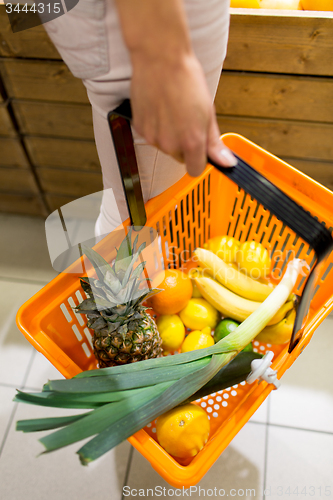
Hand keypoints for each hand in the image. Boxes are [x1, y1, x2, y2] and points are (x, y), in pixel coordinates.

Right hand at [114, 0, 236, 176]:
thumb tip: (226, 162)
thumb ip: (214, 143)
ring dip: (169, 135)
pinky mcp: (140, 128)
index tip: (200, 151)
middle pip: (179, 157)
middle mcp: (171, 144)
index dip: (199, 160)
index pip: (195, 170)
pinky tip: (160, 108)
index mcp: (191, 141)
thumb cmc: (186, 79)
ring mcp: (153, 137)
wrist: (161, 59)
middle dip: (184, 145)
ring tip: (172, 110)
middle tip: (186, 120)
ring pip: (165, 146)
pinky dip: (156, 126)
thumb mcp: (208, 112)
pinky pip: (151, 135)